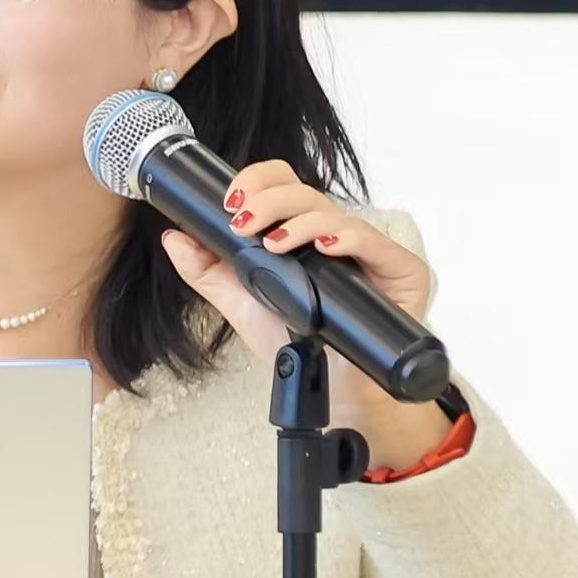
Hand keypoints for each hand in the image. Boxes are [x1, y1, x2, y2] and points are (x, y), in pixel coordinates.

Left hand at [154, 158, 432, 364]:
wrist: (340, 395)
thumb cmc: (301, 347)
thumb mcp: (243, 304)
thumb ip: (207, 271)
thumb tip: (175, 236)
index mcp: (304, 234)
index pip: (284, 186)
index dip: (257, 183)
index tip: (229, 203)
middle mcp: (338, 235)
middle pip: (305, 193)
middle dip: (269, 199)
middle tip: (242, 222)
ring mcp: (371, 251)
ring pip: (334, 213)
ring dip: (298, 222)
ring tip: (273, 243)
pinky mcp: (403, 270)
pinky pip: (376, 242)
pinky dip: (347, 238)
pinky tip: (324, 246)